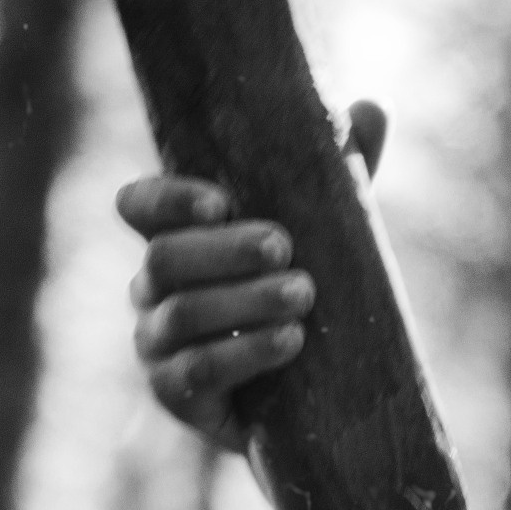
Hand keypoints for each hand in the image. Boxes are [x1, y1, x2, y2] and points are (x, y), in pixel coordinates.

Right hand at [117, 98, 387, 448]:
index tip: (221, 202)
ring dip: (244, 302)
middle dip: (225, 251)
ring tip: (304, 295)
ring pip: (181, 315)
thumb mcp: (325, 236)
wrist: (312, 401)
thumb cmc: (306, 299)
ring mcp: (157, 345)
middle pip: (163, 259)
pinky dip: (245, 354)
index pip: (140, 206)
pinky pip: (197, 373)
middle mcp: (152, 290)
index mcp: (176, 240)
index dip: (167, 199)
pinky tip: (290, 342)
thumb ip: (338, 176)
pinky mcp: (176, 396)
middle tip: (284, 247)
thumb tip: (370, 108)